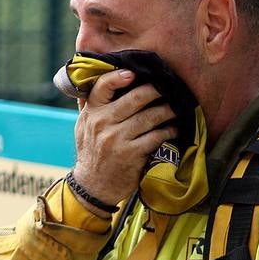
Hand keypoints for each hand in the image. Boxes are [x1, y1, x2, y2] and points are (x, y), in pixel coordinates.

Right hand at [73, 69, 176, 206]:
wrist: (93, 186)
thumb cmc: (91, 152)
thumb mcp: (83, 127)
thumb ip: (90, 106)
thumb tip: (97, 79)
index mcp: (91, 113)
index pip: (102, 87)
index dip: (118, 76)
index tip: (133, 73)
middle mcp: (102, 124)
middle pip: (134, 99)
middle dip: (155, 90)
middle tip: (168, 88)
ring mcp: (117, 139)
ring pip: (149, 117)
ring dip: (167, 111)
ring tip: (175, 108)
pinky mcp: (131, 155)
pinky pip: (155, 137)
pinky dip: (168, 131)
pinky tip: (174, 129)